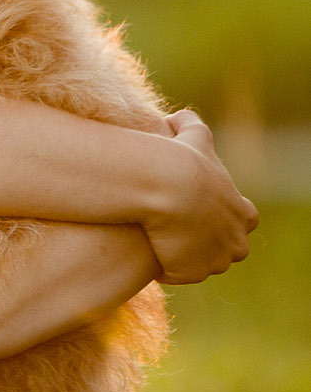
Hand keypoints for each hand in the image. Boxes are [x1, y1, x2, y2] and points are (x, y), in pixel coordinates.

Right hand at [143, 109, 257, 284]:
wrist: (167, 185)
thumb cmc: (181, 160)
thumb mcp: (194, 137)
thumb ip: (191, 125)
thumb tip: (177, 117)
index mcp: (244, 214)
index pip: (238, 221)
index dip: (213, 214)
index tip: (189, 205)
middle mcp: (237, 242)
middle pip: (223, 248)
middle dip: (202, 240)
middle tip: (172, 225)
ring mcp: (215, 260)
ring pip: (200, 263)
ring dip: (182, 254)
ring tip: (155, 238)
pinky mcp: (191, 272)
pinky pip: (177, 273)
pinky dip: (164, 265)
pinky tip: (146, 247)